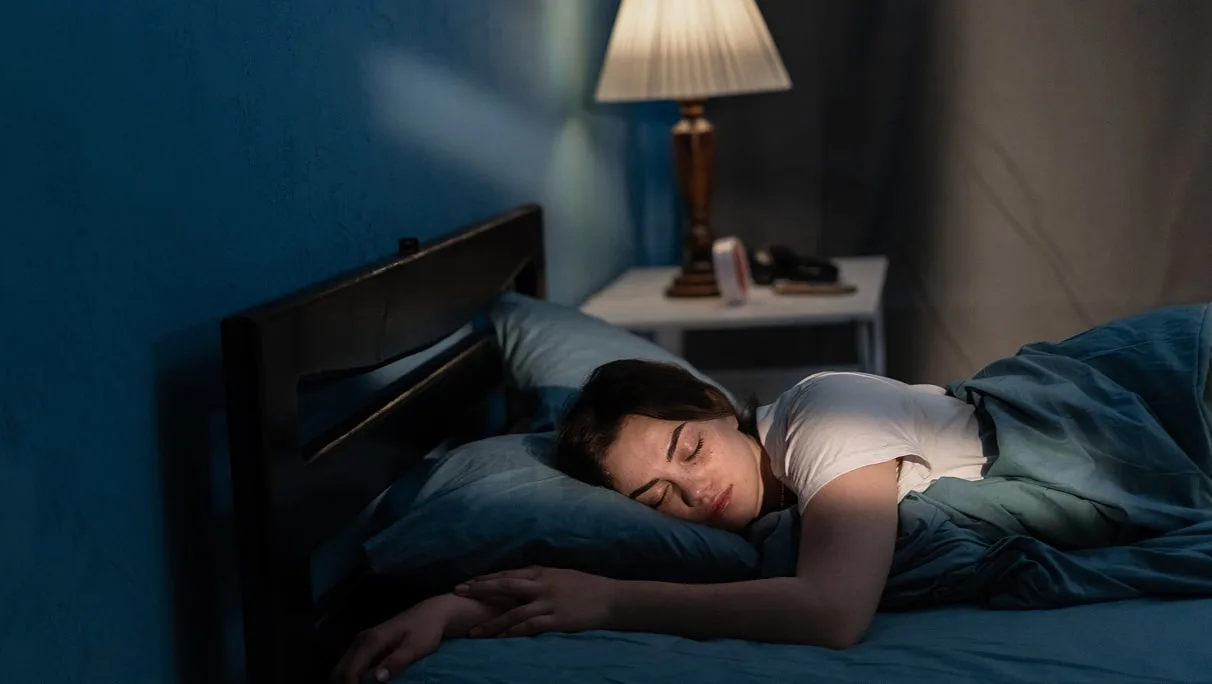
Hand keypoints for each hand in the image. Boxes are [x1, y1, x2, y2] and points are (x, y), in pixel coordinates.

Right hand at [332, 594, 496, 683]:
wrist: (432, 613)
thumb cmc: (426, 630)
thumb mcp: (415, 648)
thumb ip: (395, 662)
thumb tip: (377, 679)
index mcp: (371, 641)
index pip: (350, 670)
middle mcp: (362, 640)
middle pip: (340, 669)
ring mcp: (363, 641)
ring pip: (343, 666)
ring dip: (346, 681)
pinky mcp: (367, 644)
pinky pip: (351, 663)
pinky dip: (352, 676)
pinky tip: (361, 683)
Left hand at [453, 566, 617, 637]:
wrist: (612, 599)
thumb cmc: (588, 586)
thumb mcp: (562, 575)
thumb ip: (541, 576)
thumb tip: (522, 577)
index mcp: (542, 572)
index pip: (508, 574)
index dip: (486, 579)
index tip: (467, 583)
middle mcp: (541, 585)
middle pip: (504, 586)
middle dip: (479, 590)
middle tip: (458, 593)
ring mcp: (548, 603)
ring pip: (513, 612)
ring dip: (492, 623)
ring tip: (473, 632)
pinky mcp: (556, 620)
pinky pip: (529, 628)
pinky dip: (512, 634)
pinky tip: (500, 640)